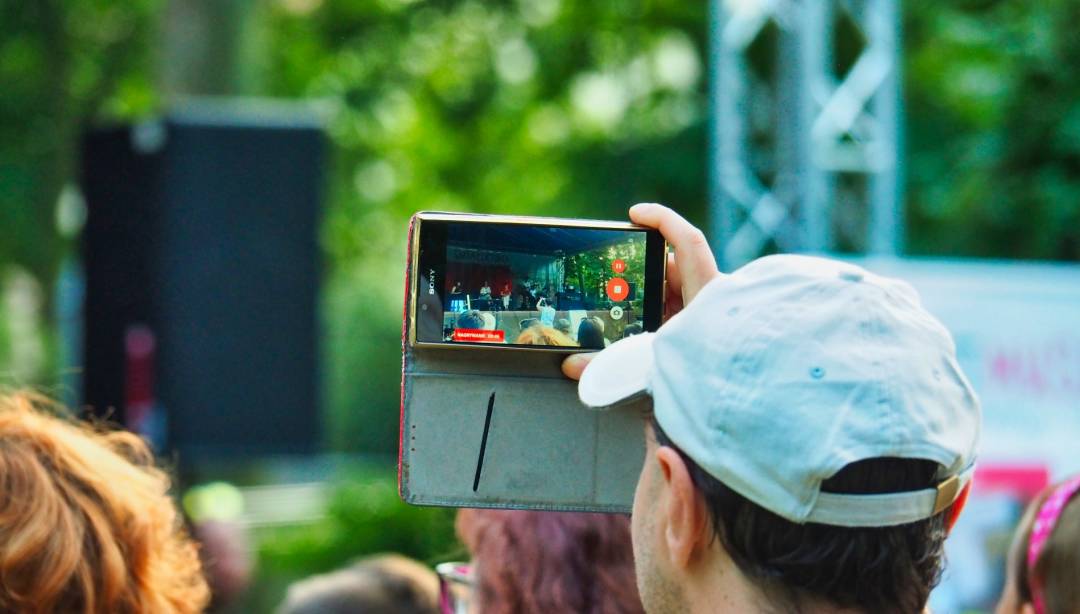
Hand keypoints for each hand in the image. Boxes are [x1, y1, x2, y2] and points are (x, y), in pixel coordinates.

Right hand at [562, 203, 720, 380]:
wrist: (744, 414)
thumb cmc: (712, 386)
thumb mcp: (658, 370)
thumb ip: (613, 367)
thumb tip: (572, 365)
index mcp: (709, 295)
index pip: (688, 242)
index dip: (661, 220)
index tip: (635, 213)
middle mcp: (713, 304)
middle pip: (674, 272)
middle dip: (641, 276)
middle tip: (615, 287)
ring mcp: (712, 321)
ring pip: (676, 298)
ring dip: (649, 304)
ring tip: (625, 320)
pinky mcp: (709, 341)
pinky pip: (680, 321)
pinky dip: (659, 324)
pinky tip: (643, 341)